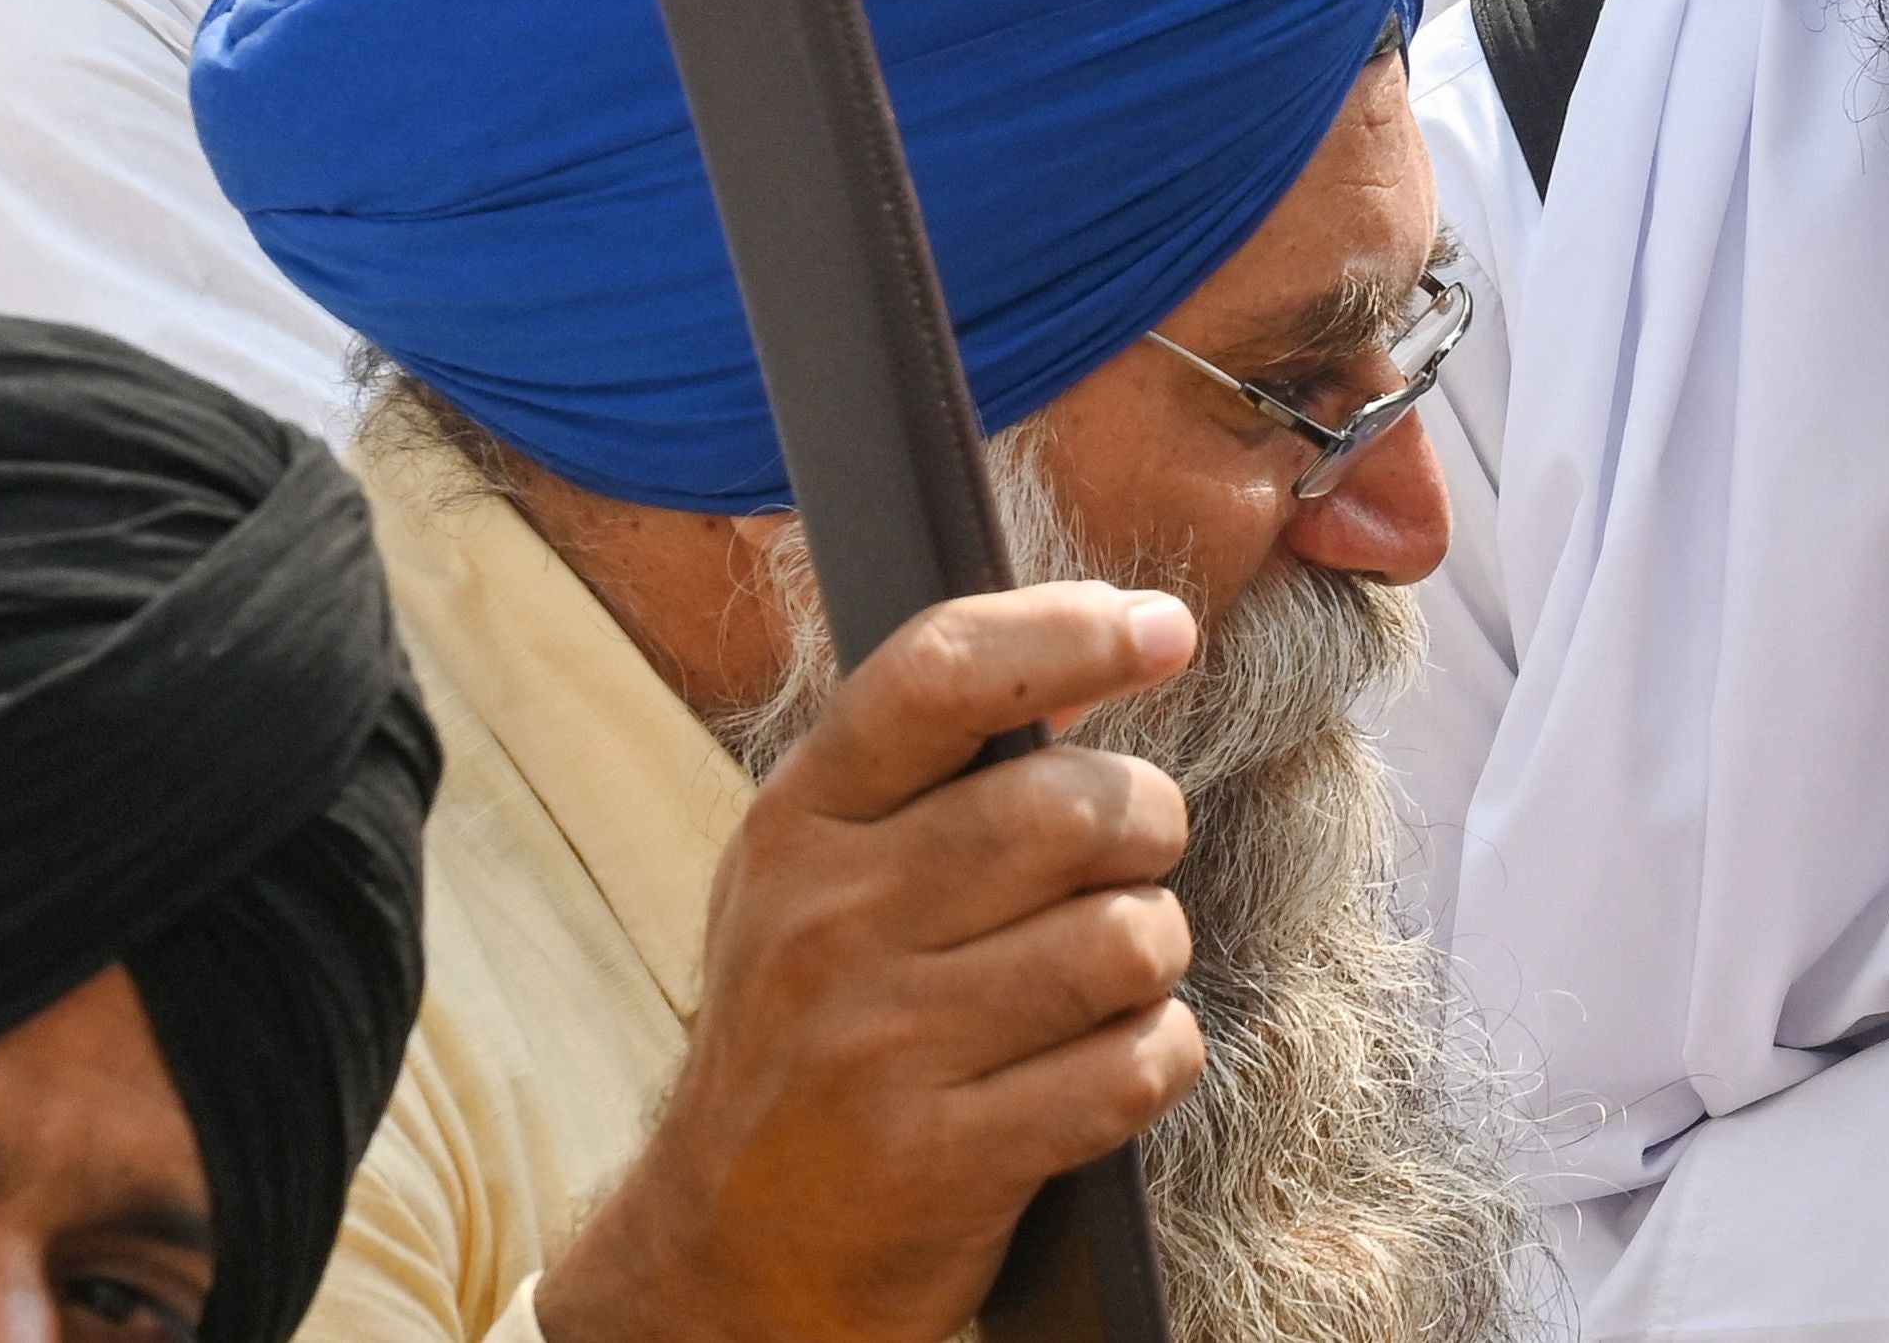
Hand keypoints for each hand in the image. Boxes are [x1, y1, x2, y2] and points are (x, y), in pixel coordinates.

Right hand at [537, 585, 1207, 1342]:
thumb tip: (1096, 648)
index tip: (1163, 630)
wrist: (725, 1258)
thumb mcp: (824, 877)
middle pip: (1075, 808)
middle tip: (1130, 859)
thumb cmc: (814, 1032)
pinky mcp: (942, 1161)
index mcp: (799, 824)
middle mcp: (827, 922)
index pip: (938, 676)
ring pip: (1126, 939)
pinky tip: (1096, 1068)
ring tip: (1097, 982)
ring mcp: (878, 1046)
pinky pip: (1138, 1064)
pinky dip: (1154, 1059)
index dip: (1070, 633)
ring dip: (1150, 957)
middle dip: (1146, 824)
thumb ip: (936, 768)